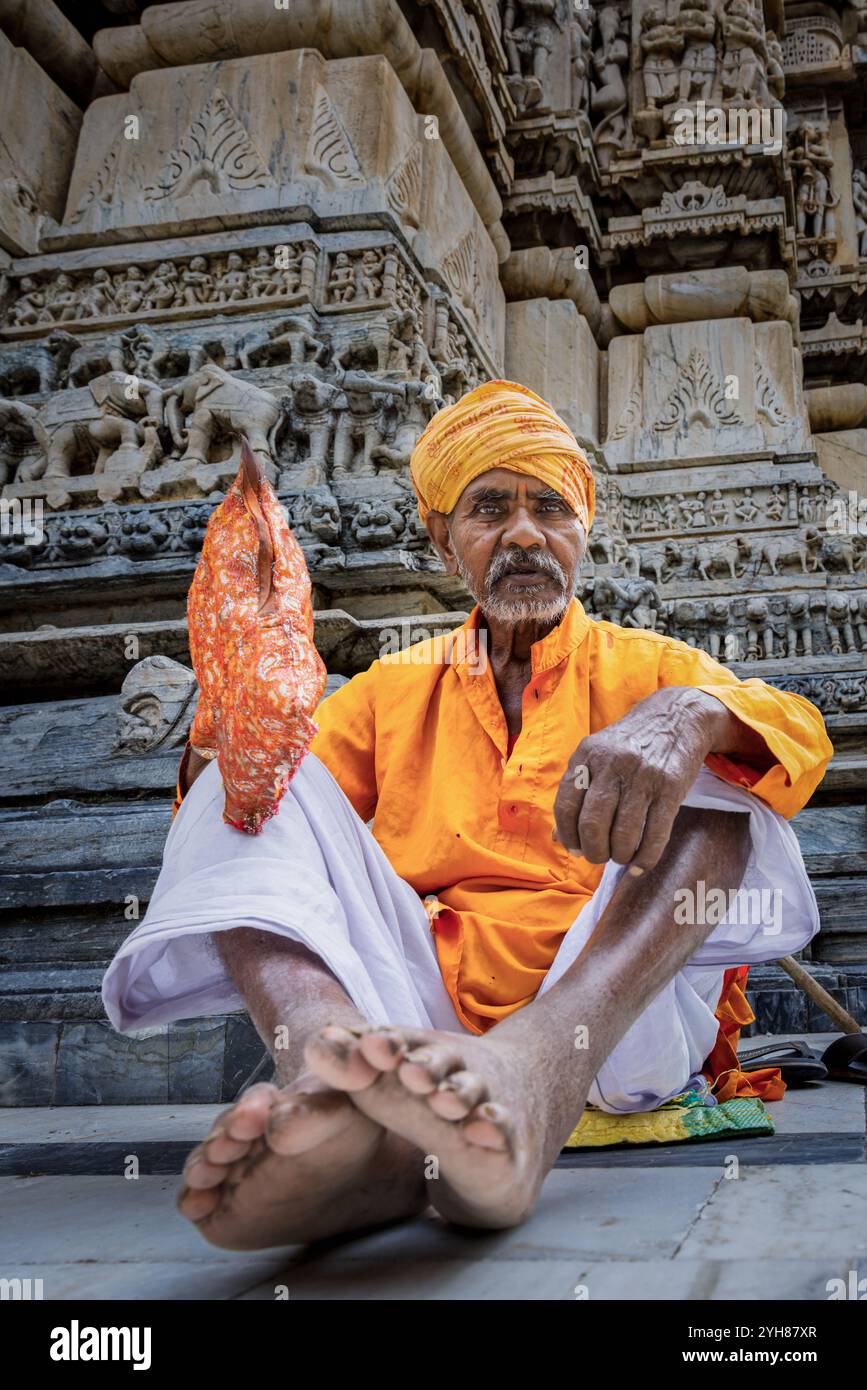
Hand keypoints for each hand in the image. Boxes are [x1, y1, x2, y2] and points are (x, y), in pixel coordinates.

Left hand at [553, 687, 733, 874]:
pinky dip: (645, 859)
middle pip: (592, 823)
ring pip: (624, 834)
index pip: (565, 805)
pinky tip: (638, 865)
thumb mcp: (597, 755)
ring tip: (619, 856)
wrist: (677, 717)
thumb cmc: (629, 745)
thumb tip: (558, 839)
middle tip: (598, 856)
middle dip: (593, 851)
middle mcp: (613, 764)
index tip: (575, 848)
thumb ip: (576, 791)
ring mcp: (643, 776)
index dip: (568, 835)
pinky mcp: (670, 788)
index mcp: (588, 754)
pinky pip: (655, 835)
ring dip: (618, 855)